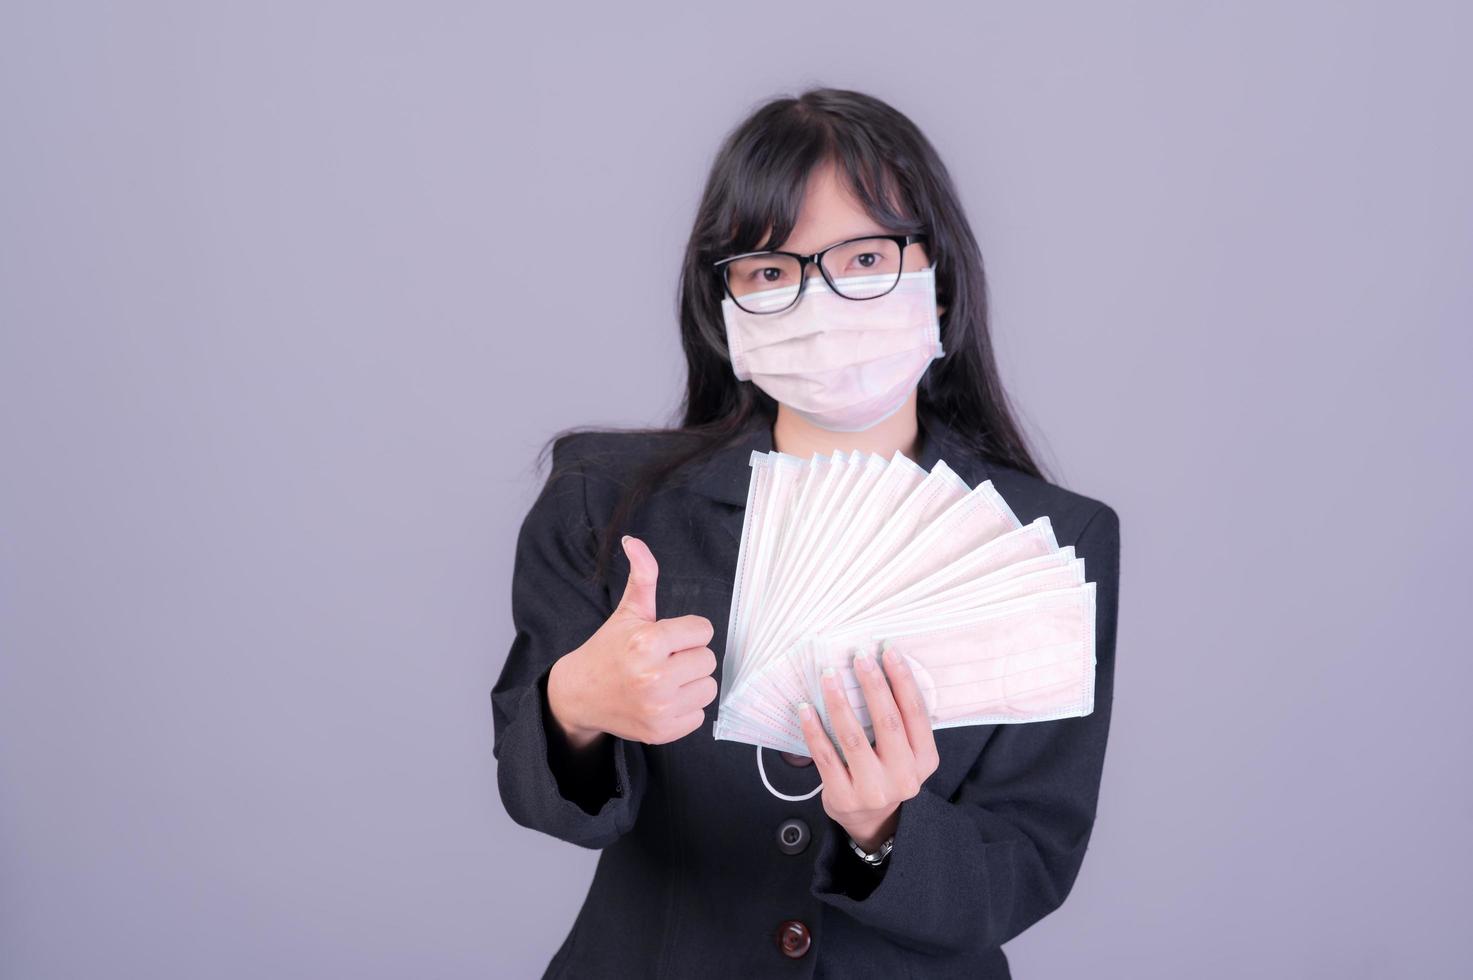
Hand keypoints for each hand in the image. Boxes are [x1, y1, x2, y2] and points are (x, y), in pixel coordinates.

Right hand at [547, 534, 717, 748]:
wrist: (578, 695)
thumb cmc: (609, 650)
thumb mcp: (627, 612)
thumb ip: (642, 576)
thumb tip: (635, 540)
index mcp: (647, 642)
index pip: (703, 630)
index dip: (687, 632)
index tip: (666, 639)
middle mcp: (653, 677)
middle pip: (708, 659)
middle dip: (689, 656)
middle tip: (664, 660)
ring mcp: (657, 708)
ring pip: (708, 687)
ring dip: (691, 683)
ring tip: (665, 680)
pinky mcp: (661, 732)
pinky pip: (699, 715)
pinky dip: (684, 708)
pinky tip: (662, 700)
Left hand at [797, 644, 939, 850]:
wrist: (873, 821)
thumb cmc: (888, 772)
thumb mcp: (907, 753)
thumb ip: (901, 722)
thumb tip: (879, 667)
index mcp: (925, 760)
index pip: (915, 713)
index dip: (902, 679)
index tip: (888, 651)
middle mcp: (904, 777)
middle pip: (887, 722)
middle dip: (872, 684)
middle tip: (858, 656)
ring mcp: (874, 790)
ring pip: (854, 737)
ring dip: (839, 701)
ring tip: (829, 675)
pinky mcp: (844, 798)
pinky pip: (825, 757)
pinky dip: (813, 730)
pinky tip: (805, 708)